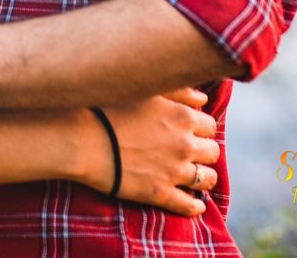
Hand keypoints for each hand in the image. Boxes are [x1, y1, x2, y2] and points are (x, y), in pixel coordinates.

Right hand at [80, 87, 219, 216]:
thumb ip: (179, 91)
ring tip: (196, 176)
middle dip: (205, 150)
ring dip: (204, 176)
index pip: (209, 124)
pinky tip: (195, 204)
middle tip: (193, 151)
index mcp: (182, 117)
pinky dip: (195, 206)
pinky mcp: (160, 194)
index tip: (192, 129)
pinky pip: (189, 206)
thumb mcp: (146, 91)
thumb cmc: (110, 107)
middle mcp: (185, 144)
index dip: (201, 127)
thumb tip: (203, 99)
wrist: (83, 139)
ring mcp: (174, 171)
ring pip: (207, 179)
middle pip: (212, 151)